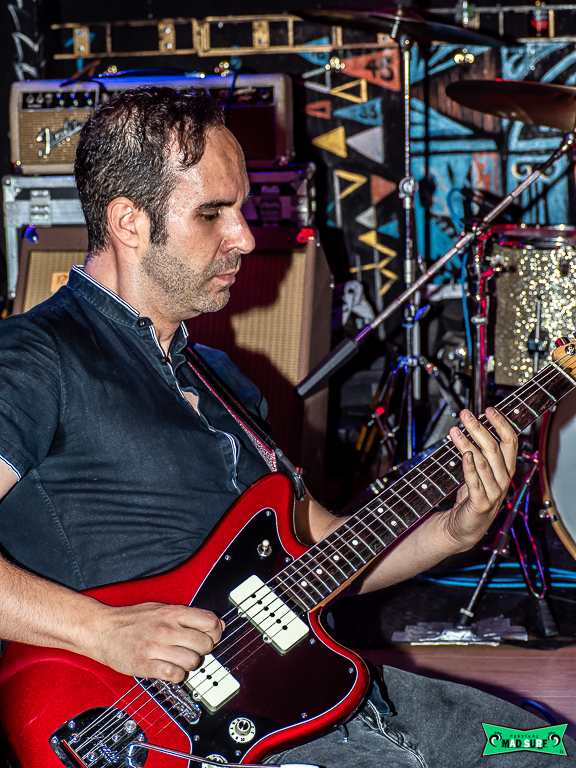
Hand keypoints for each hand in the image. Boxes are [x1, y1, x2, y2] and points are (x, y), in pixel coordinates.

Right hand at [90, 602, 223, 681]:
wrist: (102, 629)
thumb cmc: (132, 619)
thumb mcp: (162, 609)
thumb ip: (188, 616)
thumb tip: (217, 625)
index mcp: (172, 612)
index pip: (210, 622)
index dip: (215, 632)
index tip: (211, 636)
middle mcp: (167, 629)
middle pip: (205, 644)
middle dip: (203, 650)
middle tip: (193, 649)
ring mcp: (156, 647)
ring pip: (193, 661)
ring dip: (190, 664)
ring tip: (180, 660)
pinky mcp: (146, 665)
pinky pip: (175, 675)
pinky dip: (177, 676)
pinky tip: (170, 669)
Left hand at [444, 407, 516, 549]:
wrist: (464, 527)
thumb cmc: (471, 496)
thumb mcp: (480, 472)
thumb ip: (480, 453)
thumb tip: (473, 425)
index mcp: (506, 469)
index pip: (510, 442)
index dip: (501, 424)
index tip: (489, 409)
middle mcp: (503, 479)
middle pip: (494, 448)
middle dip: (479, 428)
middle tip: (465, 414)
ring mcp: (494, 492)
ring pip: (483, 462)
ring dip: (467, 443)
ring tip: (455, 430)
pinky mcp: (481, 504)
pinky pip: (476, 482)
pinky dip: (470, 467)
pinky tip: (464, 454)